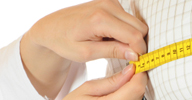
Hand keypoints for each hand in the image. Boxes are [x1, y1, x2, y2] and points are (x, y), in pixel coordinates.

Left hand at [19, 0, 147, 98]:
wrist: (52, 27)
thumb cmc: (64, 41)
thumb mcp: (86, 53)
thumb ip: (112, 51)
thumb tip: (135, 54)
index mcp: (100, 19)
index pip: (134, 35)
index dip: (139, 51)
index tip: (135, 62)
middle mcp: (107, 5)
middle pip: (140, 27)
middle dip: (136, 44)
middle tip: (124, 55)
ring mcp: (109, 1)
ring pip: (136, 23)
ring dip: (130, 36)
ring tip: (111, 45)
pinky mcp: (110, 2)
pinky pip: (128, 18)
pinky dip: (124, 30)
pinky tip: (109, 36)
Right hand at [64, 65, 147, 99]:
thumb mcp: (87, 89)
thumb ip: (111, 81)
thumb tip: (130, 70)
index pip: (136, 87)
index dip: (139, 73)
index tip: (134, 64)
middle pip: (139, 93)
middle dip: (136, 79)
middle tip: (128, 71)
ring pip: (138, 97)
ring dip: (134, 87)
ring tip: (122, 81)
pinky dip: (130, 94)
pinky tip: (121, 91)